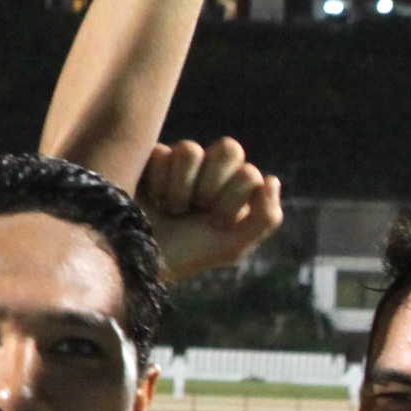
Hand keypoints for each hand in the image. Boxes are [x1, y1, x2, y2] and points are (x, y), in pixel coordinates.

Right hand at [139, 138, 285, 281]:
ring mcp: (180, 163)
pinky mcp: (149, 160)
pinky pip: (161, 154)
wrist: (139, 261)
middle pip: (229, 149)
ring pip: (191, 149)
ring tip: (171, 208)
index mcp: (235, 188)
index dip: (232, 200)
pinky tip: (151, 199)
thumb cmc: (187, 255)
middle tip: (196, 210)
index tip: (216, 222)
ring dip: (180, 187)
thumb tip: (272, 179)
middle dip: (210, 187)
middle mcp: (211, 170)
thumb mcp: (231, 246)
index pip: (249, 173)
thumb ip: (266, 218)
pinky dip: (157, 182)